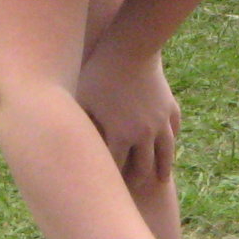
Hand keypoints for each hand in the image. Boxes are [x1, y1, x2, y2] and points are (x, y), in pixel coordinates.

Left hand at [76, 45, 179, 187]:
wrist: (131, 49)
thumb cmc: (100, 72)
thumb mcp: (83, 100)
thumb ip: (79, 125)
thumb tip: (65, 143)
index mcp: (120, 135)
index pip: (114, 165)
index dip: (109, 178)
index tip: (105, 187)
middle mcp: (144, 134)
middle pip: (142, 166)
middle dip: (137, 179)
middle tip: (133, 189)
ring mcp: (161, 122)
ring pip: (165, 153)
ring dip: (162, 168)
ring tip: (161, 179)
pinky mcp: (171, 108)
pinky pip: (173, 130)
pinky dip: (171, 140)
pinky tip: (169, 146)